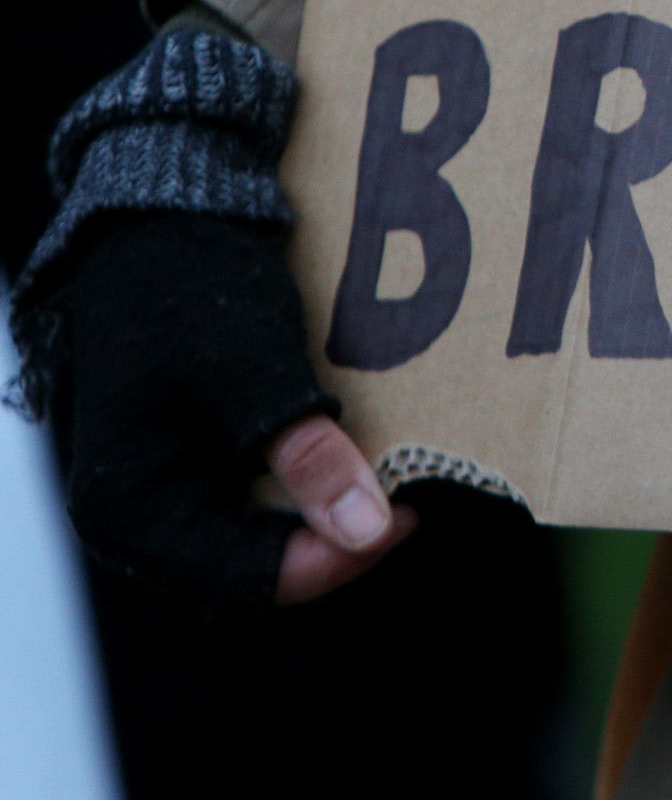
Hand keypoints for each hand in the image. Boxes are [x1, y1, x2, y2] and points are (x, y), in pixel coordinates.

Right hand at [55, 213, 414, 606]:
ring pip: (270, 538)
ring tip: (395, 474)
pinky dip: (316, 484)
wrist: (162, 217)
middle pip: (261, 571)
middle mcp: (143, 517)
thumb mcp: (251, 369)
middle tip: (412, 495)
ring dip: (333, 514)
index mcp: (131, 511)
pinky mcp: (201, 462)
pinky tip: (361, 453)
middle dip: (341, 542)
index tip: (409, 515)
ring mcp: (173, 490)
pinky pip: (266, 499)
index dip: (338, 561)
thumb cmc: (189, 286)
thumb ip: (302, 455)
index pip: (250, 582)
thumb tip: (367, 534)